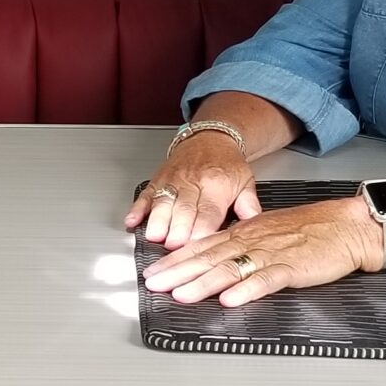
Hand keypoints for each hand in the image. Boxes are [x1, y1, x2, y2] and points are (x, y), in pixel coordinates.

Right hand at [125, 133, 260, 250]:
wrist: (210, 138)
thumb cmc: (227, 165)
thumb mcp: (246, 182)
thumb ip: (250, 207)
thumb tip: (254, 227)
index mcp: (217, 185)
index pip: (208, 212)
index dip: (201, 230)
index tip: (196, 246)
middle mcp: (193, 182)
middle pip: (183, 209)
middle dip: (177, 228)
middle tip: (173, 246)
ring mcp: (173, 181)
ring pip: (163, 202)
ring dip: (157, 220)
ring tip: (154, 236)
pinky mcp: (158, 180)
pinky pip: (145, 195)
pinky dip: (137, 208)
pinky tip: (131, 221)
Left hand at [142, 197, 377, 305]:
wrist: (348, 226)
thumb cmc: (312, 230)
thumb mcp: (269, 230)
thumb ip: (242, 243)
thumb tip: (215, 258)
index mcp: (245, 231)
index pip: (203, 245)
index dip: (175, 260)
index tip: (153, 272)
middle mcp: (253, 240)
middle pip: (209, 257)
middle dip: (178, 273)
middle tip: (153, 285)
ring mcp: (272, 254)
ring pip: (231, 269)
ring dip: (203, 284)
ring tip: (181, 296)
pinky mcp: (293, 268)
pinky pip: (266, 279)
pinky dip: (247, 290)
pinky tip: (231, 300)